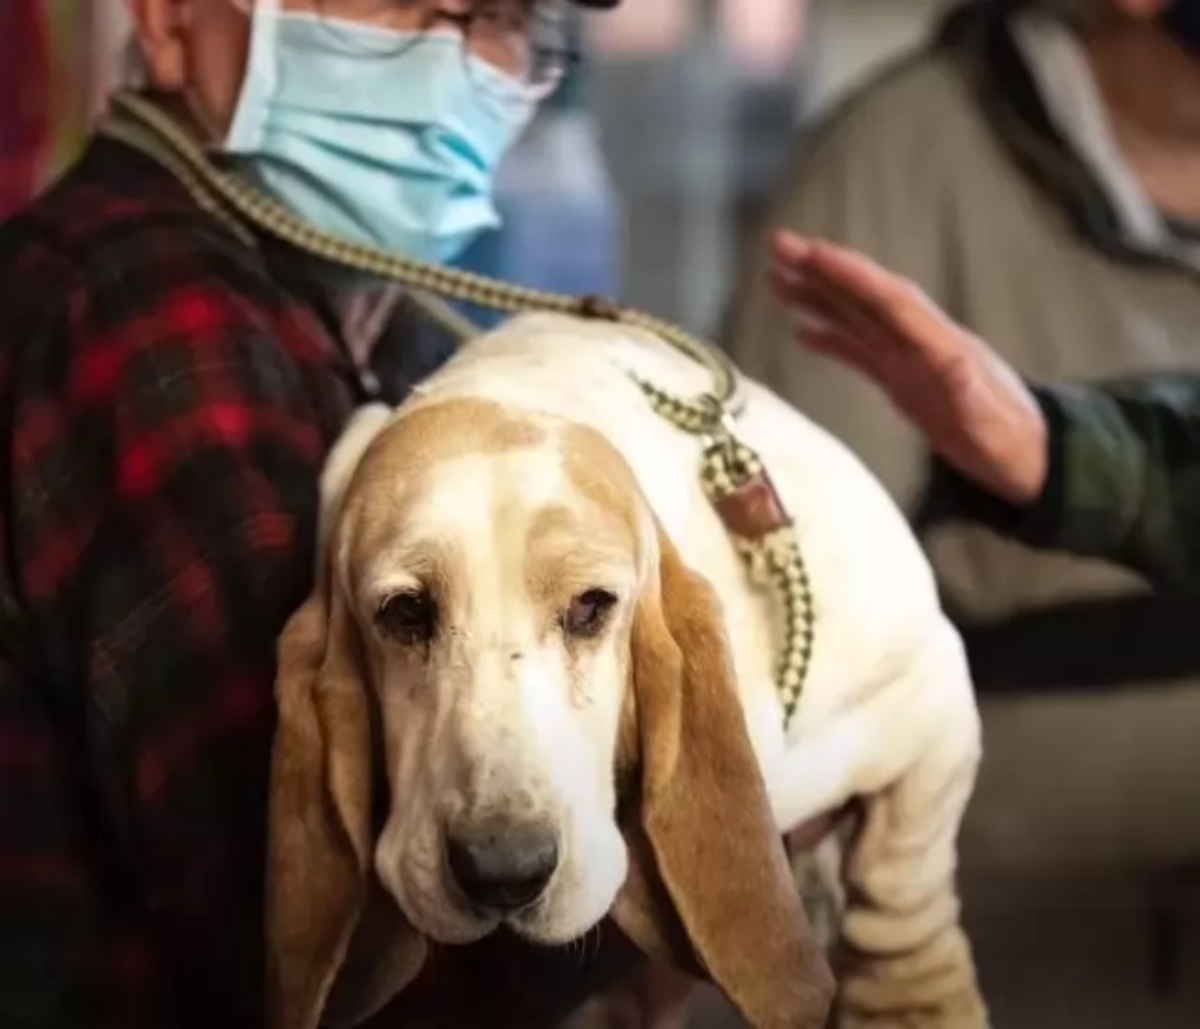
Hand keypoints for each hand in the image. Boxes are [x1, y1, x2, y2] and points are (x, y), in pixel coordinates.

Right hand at [768, 231, 1048, 505]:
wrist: (1031, 459)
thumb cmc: (1012, 443)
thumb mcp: (992, 423)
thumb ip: (969, 392)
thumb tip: (951, 364)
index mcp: (941, 345)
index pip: (890, 300)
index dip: (852, 276)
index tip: (813, 253)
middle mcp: (921, 342)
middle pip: (866, 297)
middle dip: (823, 270)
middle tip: (778, 245)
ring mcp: (910, 359)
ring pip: (856, 318)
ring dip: (818, 295)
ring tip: (776, 277)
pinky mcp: (904, 380)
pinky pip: (860, 351)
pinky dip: (831, 337)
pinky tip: (802, 330)